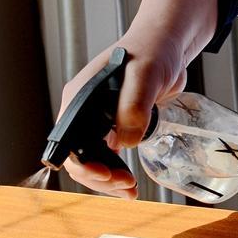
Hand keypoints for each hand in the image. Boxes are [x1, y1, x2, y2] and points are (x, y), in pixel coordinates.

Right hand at [57, 0, 217, 198]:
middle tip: (127, 187)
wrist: (168, 46)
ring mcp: (100, 122)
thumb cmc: (152, 50)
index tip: (109, 175)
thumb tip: (125, 142)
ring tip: (131, 191)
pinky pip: (110, 157)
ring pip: (95, 162)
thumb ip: (133, 106)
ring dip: (109, 181)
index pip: (69, 143)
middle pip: (79, 158)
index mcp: (79, 100)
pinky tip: (132, 183)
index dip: (85, 165)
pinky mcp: (117, 126)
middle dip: (100, 178)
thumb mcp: (143, 74)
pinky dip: (118, 173)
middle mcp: (84, 113)